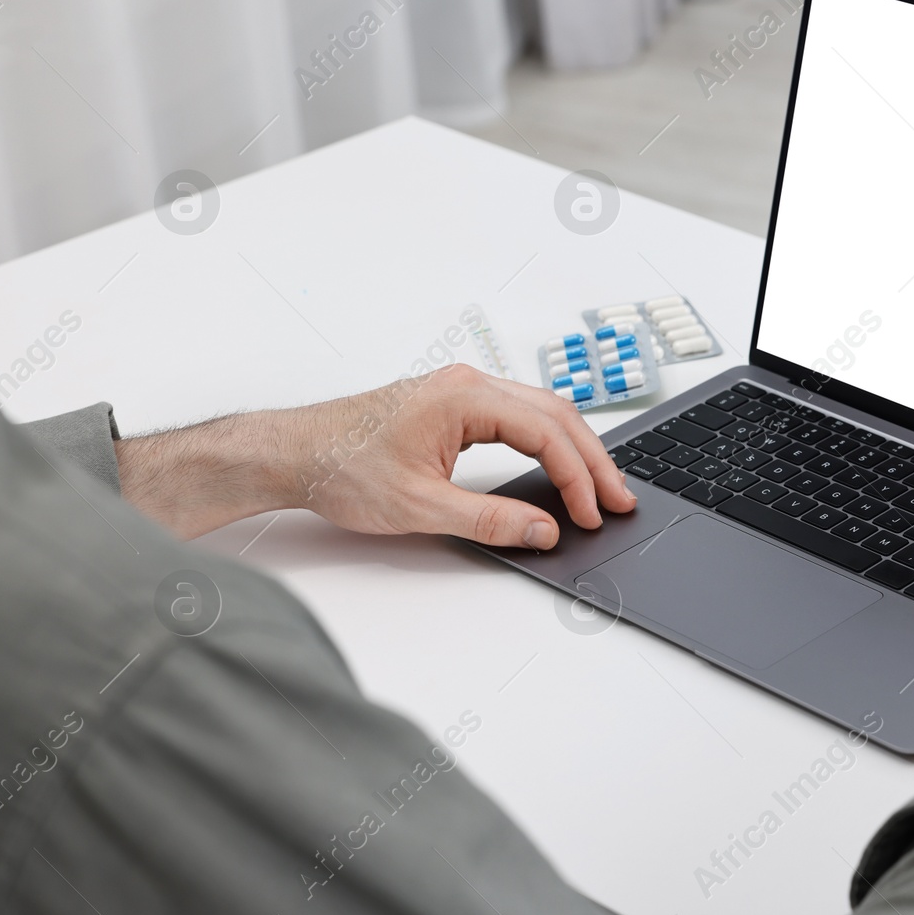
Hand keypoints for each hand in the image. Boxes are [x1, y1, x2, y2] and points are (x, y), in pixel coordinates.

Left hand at [116, 364, 636, 545]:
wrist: (294, 452)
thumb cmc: (341, 467)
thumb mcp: (420, 507)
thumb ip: (490, 520)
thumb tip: (543, 530)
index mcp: (466, 398)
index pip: (547, 433)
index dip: (578, 477)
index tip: (592, 514)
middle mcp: (470, 384)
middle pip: (558, 415)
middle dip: (593, 461)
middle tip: (618, 501)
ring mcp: (464, 391)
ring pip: (543, 412)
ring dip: (575, 450)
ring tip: (600, 488)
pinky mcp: (456, 405)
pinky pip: (521, 416)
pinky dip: (550, 442)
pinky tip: (561, 466)